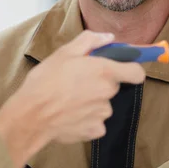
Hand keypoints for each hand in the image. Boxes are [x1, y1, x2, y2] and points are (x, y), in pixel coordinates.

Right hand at [0, 30, 145, 167]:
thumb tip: (108, 37)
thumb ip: (90, 41)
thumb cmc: (46, 80)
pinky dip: (86, 118)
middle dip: (100, 82)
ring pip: (103, 104)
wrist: (32, 114)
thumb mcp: (64, 52)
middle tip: (77, 79)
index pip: (136, 72)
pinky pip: (96, 121)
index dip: (131, 68)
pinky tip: (69, 113)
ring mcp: (102, 114)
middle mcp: (108, 93)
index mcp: (104, 71)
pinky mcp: (94, 130)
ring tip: (69, 98)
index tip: (122, 67)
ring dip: (92, 100)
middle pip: (113, 86)